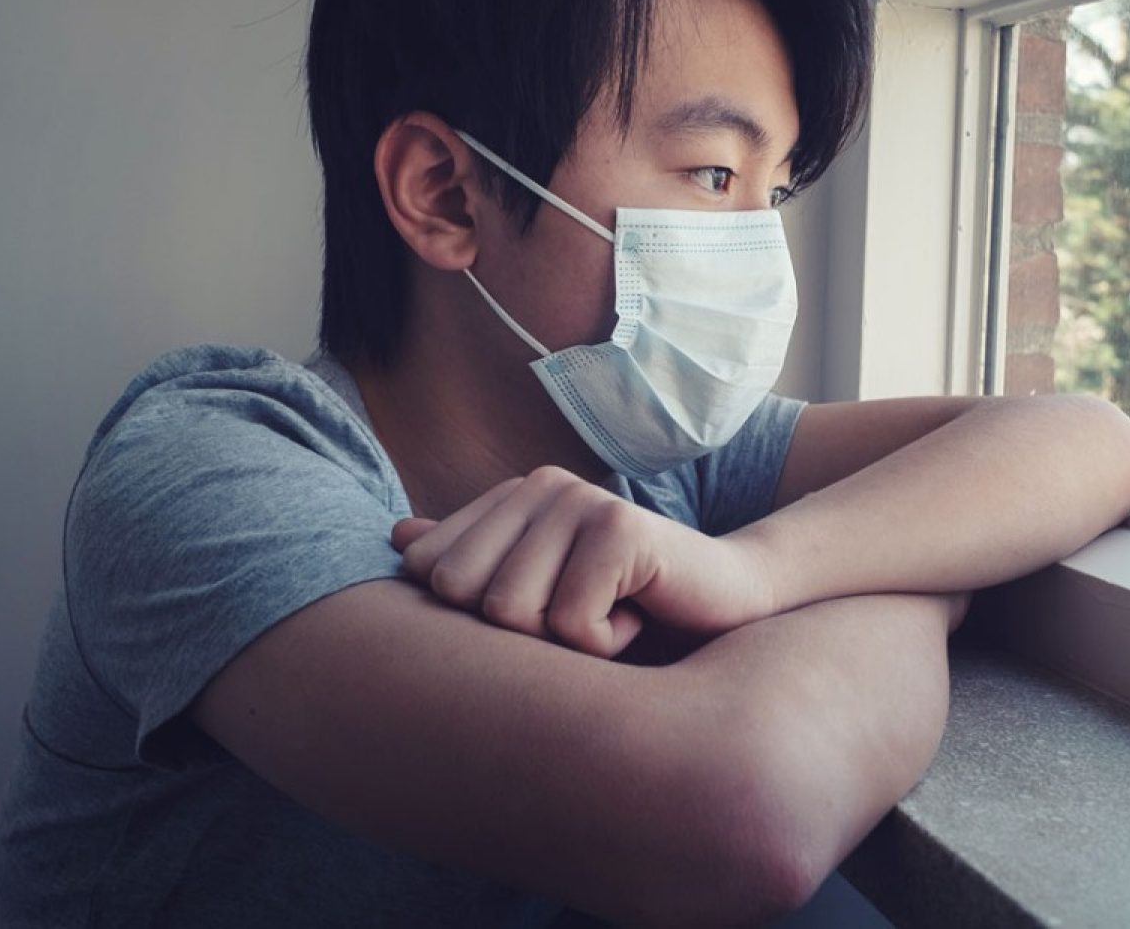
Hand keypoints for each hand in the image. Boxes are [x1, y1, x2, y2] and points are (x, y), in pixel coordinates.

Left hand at [390, 466, 778, 658]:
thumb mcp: (544, 590)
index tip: (549, 607)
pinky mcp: (620, 530)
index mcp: (515, 495)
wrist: (729, 602)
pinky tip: (640, 614)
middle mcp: (542, 485)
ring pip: (512, 613)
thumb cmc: (631, 606)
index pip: (431, 571)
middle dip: (520, 633)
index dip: (480, 618)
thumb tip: (400, 537)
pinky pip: (570, 624)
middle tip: (581, 614)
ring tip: (611, 614)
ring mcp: (582, 502)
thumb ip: (476, 558)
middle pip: (462, 595)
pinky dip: (608, 643)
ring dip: (567, 642)